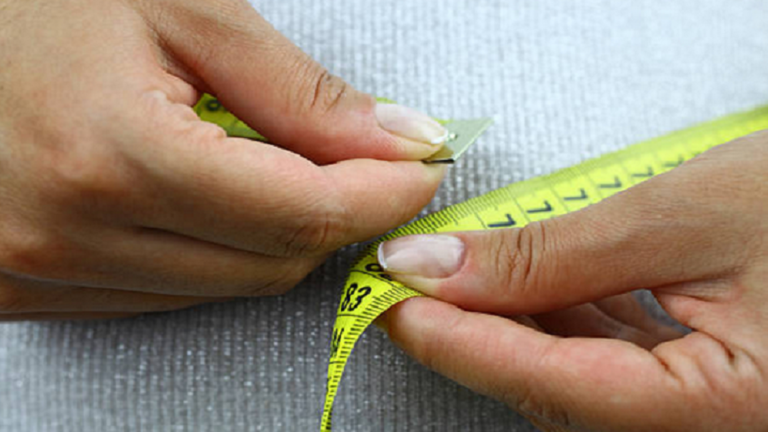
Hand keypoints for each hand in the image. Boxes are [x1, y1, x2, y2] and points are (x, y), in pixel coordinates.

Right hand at [0, 0, 447, 319]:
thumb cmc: (46, 1)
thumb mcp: (184, 12)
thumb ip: (300, 94)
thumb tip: (399, 144)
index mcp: (111, 155)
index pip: (299, 215)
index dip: (380, 195)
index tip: (419, 169)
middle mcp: (69, 236)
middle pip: (271, 263)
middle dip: (332, 213)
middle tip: (352, 158)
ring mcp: (39, 273)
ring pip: (225, 286)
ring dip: (270, 232)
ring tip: (257, 160)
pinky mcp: (25, 290)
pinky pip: (164, 294)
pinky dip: (210, 250)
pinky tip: (198, 193)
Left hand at [378, 131, 767, 430]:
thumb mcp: (685, 215)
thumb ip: (557, 253)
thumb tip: (443, 266)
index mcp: (728, 412)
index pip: (555, 386)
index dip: (460, 343)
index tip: (391, 302)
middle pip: (557, 391)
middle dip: (474, 331)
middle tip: (410, 280)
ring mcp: (704, 416)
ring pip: (575, 380)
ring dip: (510, 324)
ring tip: (460, 271)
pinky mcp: (699, 388)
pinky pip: (608, 364)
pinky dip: (557, 322)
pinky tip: (528, 285)